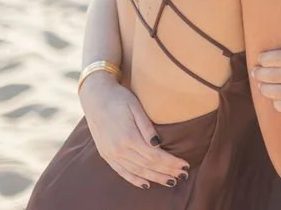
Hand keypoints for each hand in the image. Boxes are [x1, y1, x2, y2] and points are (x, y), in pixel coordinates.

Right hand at [79, 73, 188, 188]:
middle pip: (147, 165)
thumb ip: (147, 127)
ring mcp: (110, 154)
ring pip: (136, 171)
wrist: (95, 97)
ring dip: (154, 178)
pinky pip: (121, 171)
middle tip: (183, 175)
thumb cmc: (120, 98)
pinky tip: (146, 184)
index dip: (171, 162)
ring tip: (170, 181)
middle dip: (167, 172)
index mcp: (128, 137)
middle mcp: (118, 149)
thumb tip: (158, 144)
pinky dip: (134, 179)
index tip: (184, 165)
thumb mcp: (136, 107)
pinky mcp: (106, 155)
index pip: (154, 155)